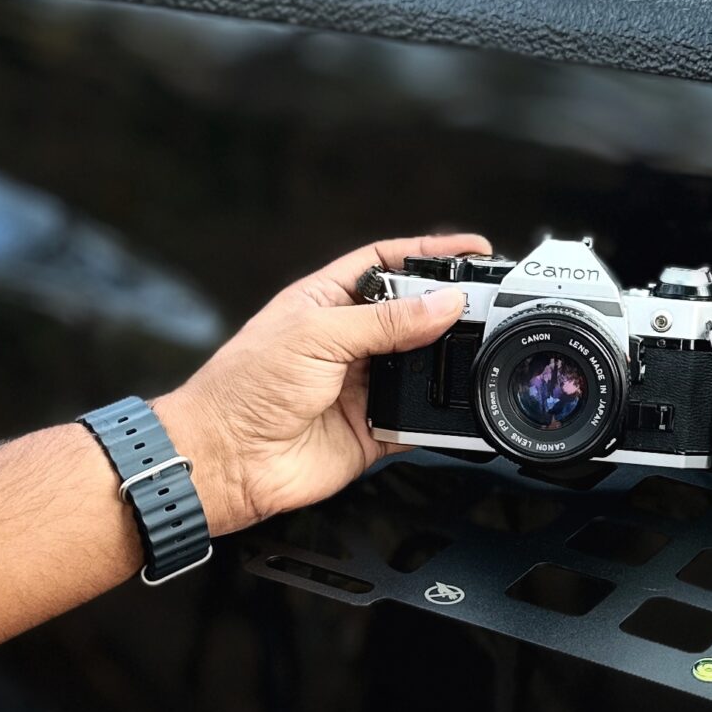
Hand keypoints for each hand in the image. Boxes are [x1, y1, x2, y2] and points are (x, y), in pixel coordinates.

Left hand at [155, 233, 489, 536]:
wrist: (225, 460)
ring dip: (448, 362)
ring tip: (477, 352)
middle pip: (414, 315)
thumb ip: (385, 321)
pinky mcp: (375, 429)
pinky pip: (421, 419)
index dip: (431, 254)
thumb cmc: (243, 389)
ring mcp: (363, 385)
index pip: (390, 264)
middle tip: (486, 306)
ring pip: (423, 366)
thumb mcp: (316, 335)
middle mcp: (349, 341)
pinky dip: (442, 415)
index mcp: (328, 301)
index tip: (473, 250)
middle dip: (449, 309)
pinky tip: (456, 405)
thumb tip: (443, 303)